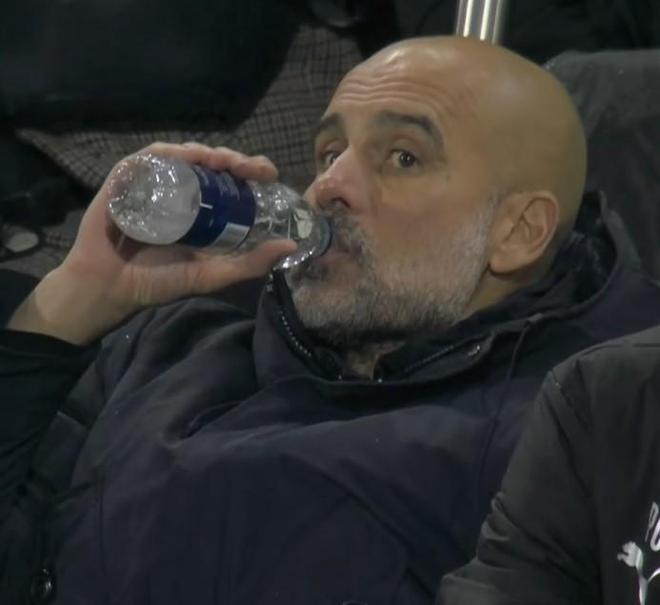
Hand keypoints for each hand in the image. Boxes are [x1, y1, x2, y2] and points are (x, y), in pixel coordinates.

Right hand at [7, 143, 295, 343]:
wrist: (111, 287)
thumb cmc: (158, 281)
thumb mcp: (212, 275)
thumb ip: (250, 265)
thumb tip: (290, 247)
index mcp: (206, 211)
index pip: (234, 181)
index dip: (252, 170)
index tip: (267, 174)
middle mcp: (184, 192)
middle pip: (213, 163)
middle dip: (234, 159)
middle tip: (248, 168)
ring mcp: (156, 183)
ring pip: (185, 155)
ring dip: (206, 152)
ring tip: (221, 161)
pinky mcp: (129, 178)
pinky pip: (150, 158)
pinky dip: (170, 153)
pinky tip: (186, 157)